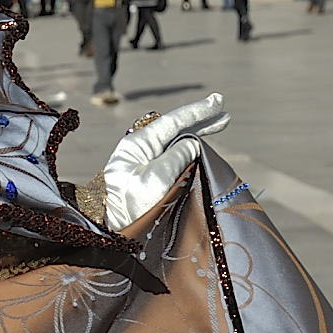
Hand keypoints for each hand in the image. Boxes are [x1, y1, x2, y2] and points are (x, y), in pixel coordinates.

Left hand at [101, 93, 229, 229]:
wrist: (108, 232)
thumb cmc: (130, 207)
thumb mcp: (158, 180)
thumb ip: (178, 156)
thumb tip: (192, 142)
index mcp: (137, 145)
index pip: (172, 121)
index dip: (197, 111)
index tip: (219, 100)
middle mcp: (137, 149)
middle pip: (173, 128)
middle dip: (199, 120)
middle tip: (224, 114)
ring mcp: (139, 162)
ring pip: (172, 141)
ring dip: (194, 133)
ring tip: (216, 126)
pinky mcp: (142, 176)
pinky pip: (169, 155)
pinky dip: (187, 149)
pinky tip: (198, 149)